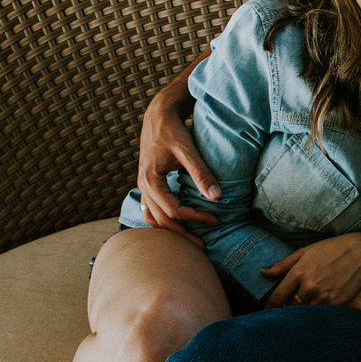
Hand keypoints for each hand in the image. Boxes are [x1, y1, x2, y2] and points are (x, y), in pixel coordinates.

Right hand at [137, 72, 218, 242]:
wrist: (158, 116)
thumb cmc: (173, 131)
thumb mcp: (188, 151)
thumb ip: (201, 173)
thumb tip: (217, 196)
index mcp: (151, 181)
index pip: (174, 210)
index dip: (195, 217)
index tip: (215, 219)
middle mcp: (143, 187)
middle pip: (162, 221)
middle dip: (183, 234)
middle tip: (202, 246)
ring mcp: (143, 187)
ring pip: (154, 218)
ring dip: (172, 230)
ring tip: (190, 239)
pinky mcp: (148, 184)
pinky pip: (152, 210)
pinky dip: (163, 220)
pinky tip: (177, 225)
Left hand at [262, 234, 360, 308]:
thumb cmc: (331, 250)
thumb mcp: (305, 252)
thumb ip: (283, 264)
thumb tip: (263, 272)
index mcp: (299, 272)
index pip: (278, 296)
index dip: (269, 306)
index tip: (266, 311)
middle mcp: (310, 286)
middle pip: (290, 307)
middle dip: (285, 310)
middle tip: (282, 313)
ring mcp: (324, 296)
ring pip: (305, 313)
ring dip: (301, 313)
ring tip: (299, 313)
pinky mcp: (337, 303)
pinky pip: (321, 314)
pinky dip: (316, 313)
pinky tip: (315, 311)